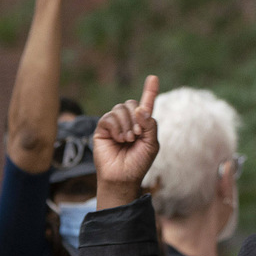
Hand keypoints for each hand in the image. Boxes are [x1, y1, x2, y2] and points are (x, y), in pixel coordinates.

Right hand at [93, 75, 160, 208]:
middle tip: (137, 135)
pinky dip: (116, 127)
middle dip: (137, 117)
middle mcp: (128, 121)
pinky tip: (118, 139)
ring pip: (120, 108)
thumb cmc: (138, 162)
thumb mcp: (151, 144)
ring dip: (127, 124)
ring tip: (128, 140)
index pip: (146, 104)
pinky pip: (109, 117)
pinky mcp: (103, 128)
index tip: (153, 78)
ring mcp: (115, 124)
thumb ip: (150, 125)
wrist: (122, 177)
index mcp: (142, 124)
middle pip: (132, 103)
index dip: (150, 91)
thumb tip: (141, 109)